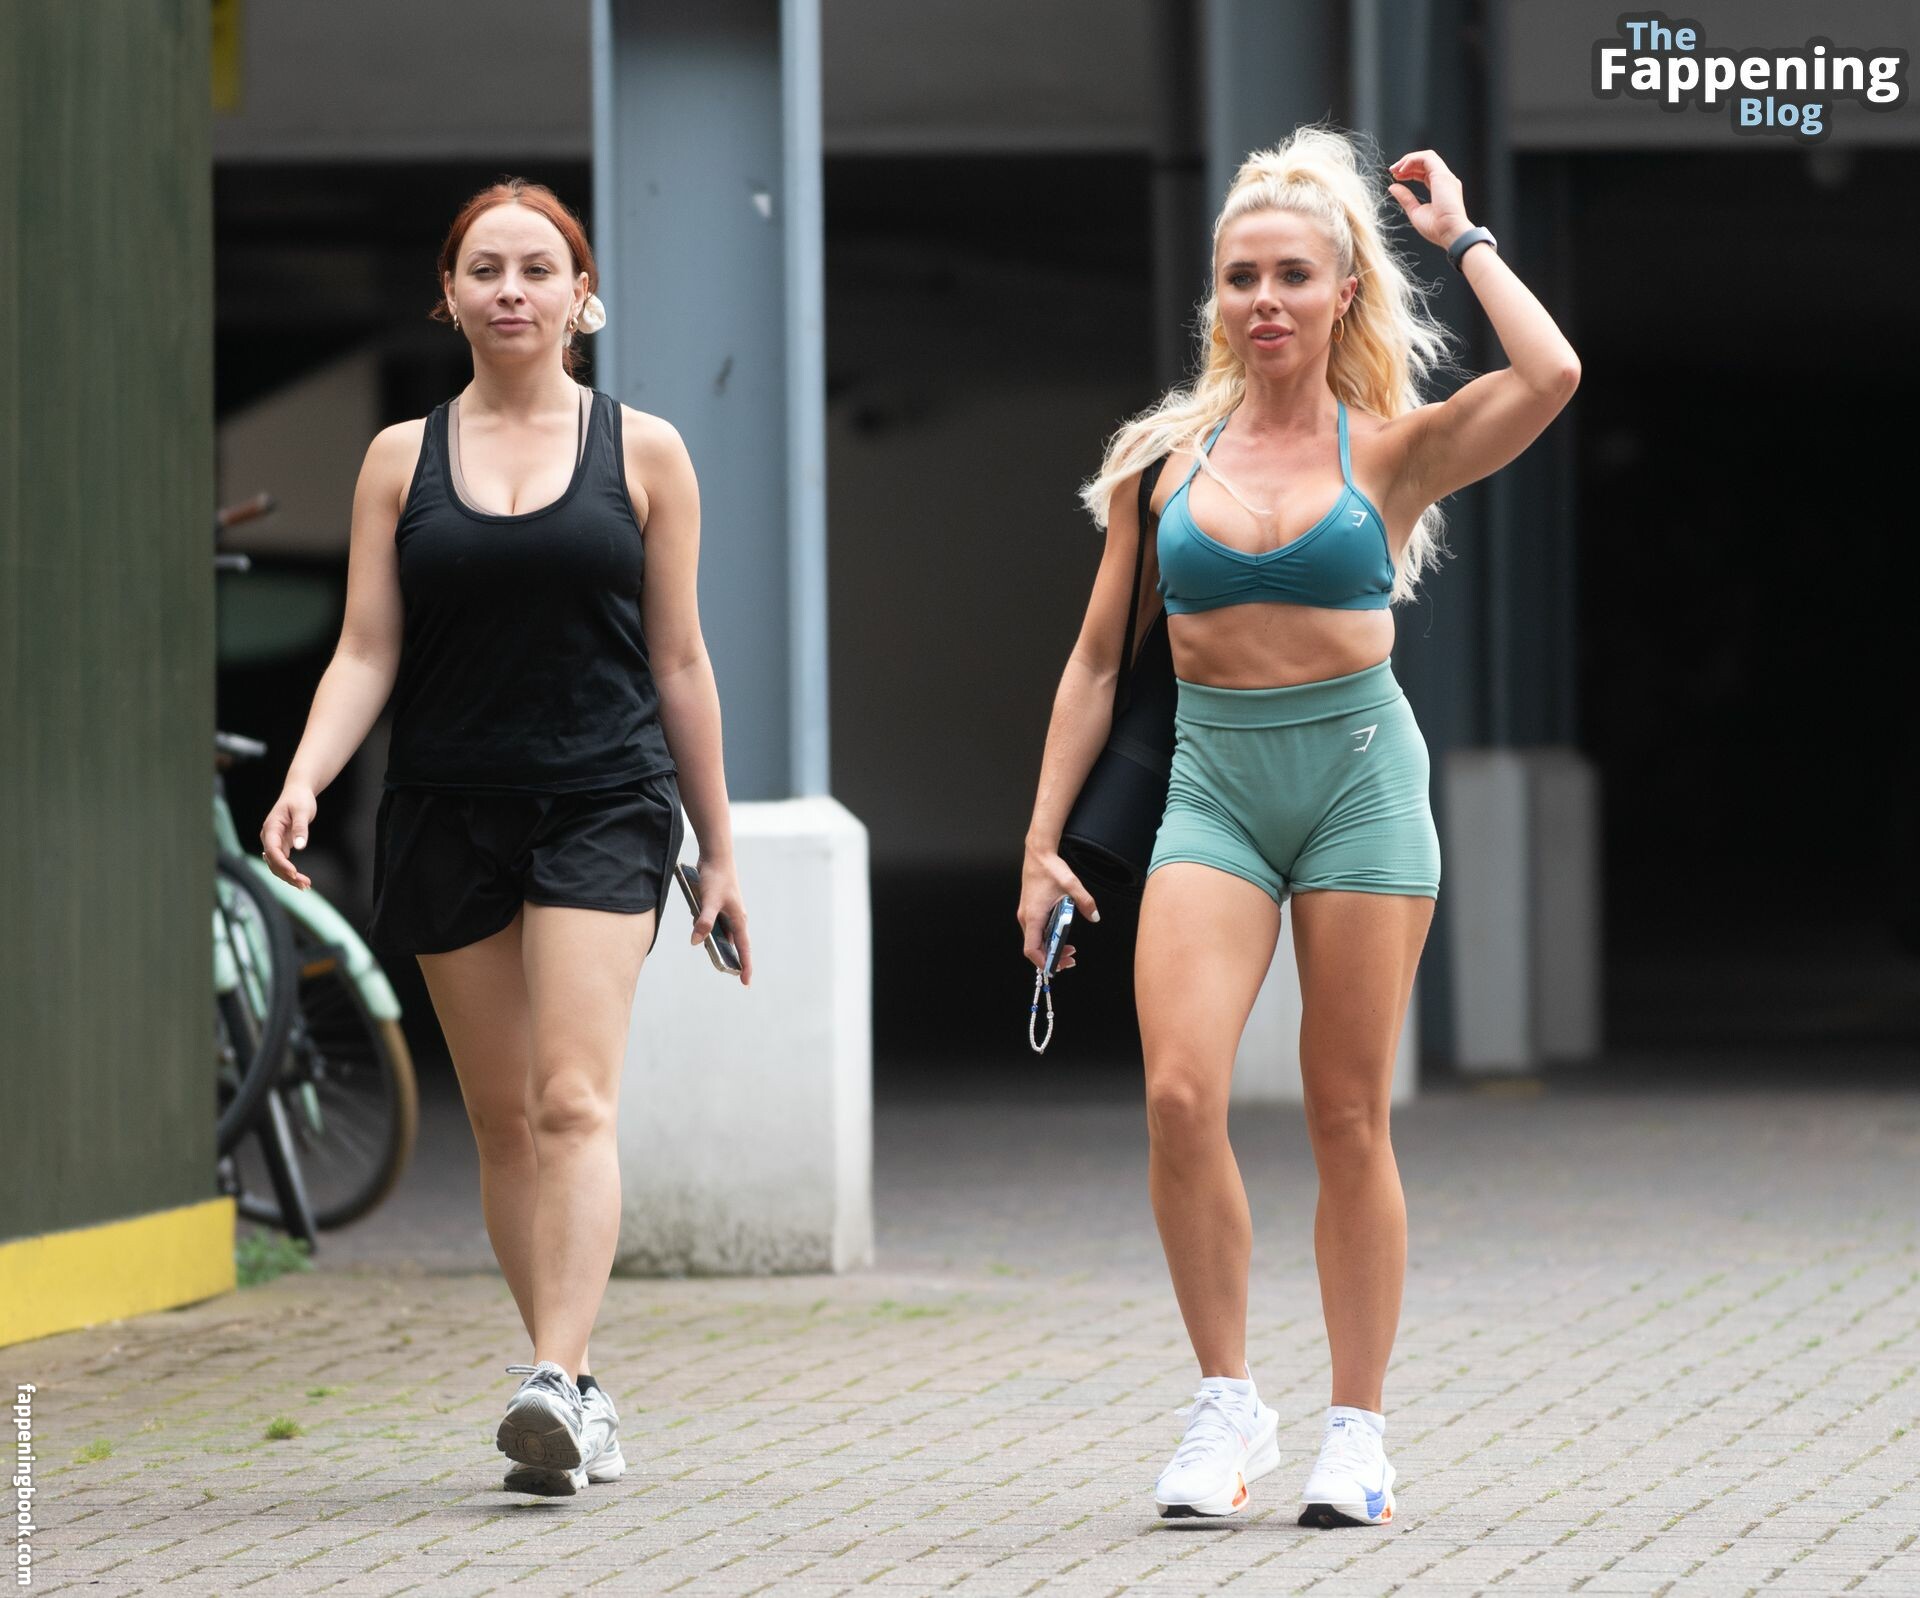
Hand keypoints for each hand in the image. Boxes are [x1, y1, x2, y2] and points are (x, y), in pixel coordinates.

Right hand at [260, 784, 316, 889]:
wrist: (297, 792)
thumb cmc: (299, 799)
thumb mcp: (303, 811)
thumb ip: (301, 828)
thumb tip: (299, 846)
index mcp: (271, 828)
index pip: (272, 850)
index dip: (281, 863)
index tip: (294, 872)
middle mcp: (269, 837)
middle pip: (273, 861)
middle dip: (287, 874)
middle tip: (304, 884)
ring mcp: (274, 842)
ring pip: (277, 864)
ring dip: (289, 876)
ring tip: (305, 886)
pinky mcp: (281, 844)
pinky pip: (282, 861)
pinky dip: (290, 871)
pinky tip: (301, 880)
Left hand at [691, 855, 751, 985]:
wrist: (716, 857)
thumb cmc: (716, 878)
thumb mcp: (709, 902)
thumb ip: (703, 922)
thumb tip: (695, 941)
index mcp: (739, 920)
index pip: (744, 948)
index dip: (746, 966)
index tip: (745, 983)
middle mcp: (736, 918)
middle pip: (736, 945)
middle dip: (733, 959)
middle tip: (728, 973)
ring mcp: (728, 912)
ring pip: (723, 934)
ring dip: (717, 944)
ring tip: (713, 955)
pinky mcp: (718, 906)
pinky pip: (715, 924)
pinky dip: (708, 929)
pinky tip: (698, 928)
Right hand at [1017, 844, 1099, 973]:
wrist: (1038, 854)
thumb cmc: (1050, 868)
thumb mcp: (1071, 884)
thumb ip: (1085, 902)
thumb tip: (1095, 917)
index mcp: (1034, 915)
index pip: (1032, 949)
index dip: (1043, 961)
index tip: (1058, 965)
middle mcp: (1026, 918)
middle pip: (1034, 948)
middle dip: (1051, 958)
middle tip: (1070, 960)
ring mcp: (1026, 915)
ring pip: (1034, 941)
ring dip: (1050, 949)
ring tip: (1068, 950)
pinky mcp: (1029, 911)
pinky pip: (1035, 932)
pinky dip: (1047, 939)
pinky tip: (1060, 936)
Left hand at [1385, 150, 1473, 250]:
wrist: (1450, 233)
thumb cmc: (1436, 228)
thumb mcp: (1415, 211)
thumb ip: (1405, 197)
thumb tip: (1392, 187)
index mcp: (1441, 188)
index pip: (1424, 172)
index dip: (1409, 171)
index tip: (1396, 177)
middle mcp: (1445, 179)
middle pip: (1425, 162)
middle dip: (1407, 163)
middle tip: (1392, 170)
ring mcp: (1445, 176)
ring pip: (1427, 156)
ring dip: (1409, 159)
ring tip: (1395, 169)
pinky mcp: (1442, 175)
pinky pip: (1427, 158)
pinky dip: (1412, 160)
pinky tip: (1402, 169)